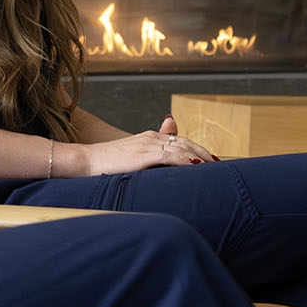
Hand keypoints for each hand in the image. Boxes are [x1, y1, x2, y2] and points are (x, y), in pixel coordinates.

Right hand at [69, 116, 216, 176]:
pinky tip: (197, 167)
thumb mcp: (130, 158)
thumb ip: (148, 158)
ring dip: (200, 157)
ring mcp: (148, 144)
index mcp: (150, 138)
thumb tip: (166, 164)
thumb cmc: (105, 164)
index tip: (211, 161)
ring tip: (215, 168)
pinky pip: (170, 156)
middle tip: (220, 167)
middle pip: (186, 143)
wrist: (85, 161)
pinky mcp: (143, 154)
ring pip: (182, 148)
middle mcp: (151, 138)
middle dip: (205, 154)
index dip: (198, 151)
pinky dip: (186, 161)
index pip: (181, 141)